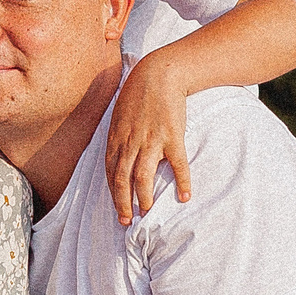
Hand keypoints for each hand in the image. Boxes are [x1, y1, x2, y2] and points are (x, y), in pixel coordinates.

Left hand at [101, 50, 191, 226]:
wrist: (160, 73)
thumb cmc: (138, 94)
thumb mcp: (119, 116)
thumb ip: (118, 138)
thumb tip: (119, 157)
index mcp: (116, 139)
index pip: (111, 173)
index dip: (113, 194)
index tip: (117, 211)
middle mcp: (130, 143)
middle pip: (122, 180)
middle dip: (123, 204)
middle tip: (127, 221)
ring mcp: (151, 140)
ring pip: (143, 177)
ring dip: (143, 198)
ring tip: (147, 212)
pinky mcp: (172, 136)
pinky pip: (177, 165)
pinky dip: (182, 182)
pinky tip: (185, 197)